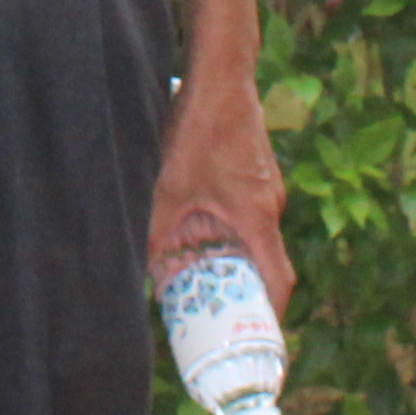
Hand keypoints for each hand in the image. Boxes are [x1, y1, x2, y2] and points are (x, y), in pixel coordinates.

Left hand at [151, 69, 295, 310]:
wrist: (222, 76)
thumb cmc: (199, 129)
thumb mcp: (167, 189)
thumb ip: (154, 234)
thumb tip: (137, 272)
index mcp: (257, 218)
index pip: (278, 281)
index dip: (270, 316)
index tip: (258, 338)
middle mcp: (269, 205)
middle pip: (263, 261)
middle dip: (241, 289)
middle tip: (216, 312)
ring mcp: (265, 185)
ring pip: (251, 234)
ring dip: (229, 254)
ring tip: (197, 271)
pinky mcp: (254, 170)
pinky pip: (245, 212)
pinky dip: (226, 228)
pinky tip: (194, 224)